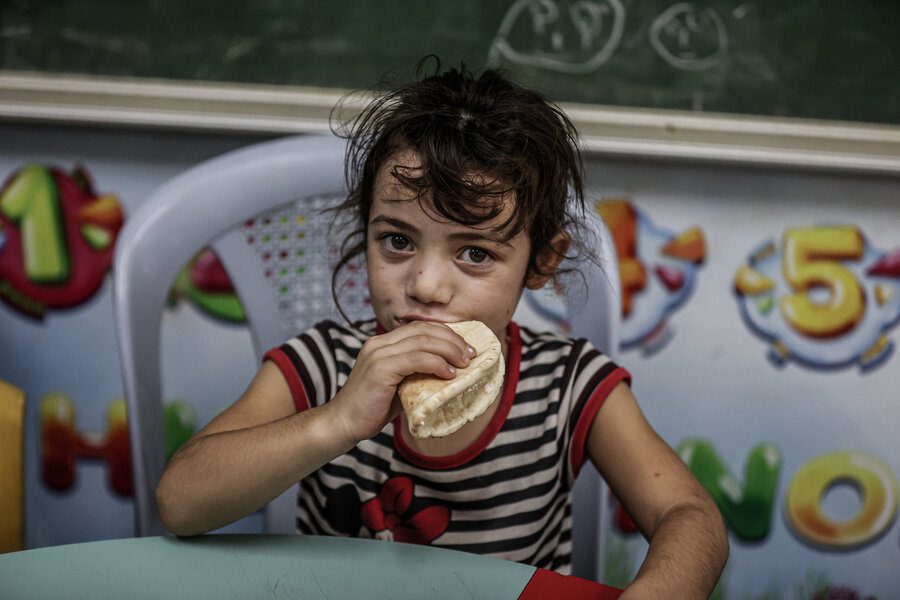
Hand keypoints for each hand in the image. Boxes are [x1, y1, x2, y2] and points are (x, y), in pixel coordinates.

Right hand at [330, 321, 474, 444]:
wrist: (344, 423)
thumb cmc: (373, 408)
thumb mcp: (400, 385)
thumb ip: (418, 373)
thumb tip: (450, 372)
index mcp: (383, 343)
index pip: (420, 328)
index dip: (446, 334)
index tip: (465, 348)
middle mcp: (379, 343)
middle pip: (424, 330)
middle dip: (452, 340)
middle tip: (471, 354)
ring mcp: (378, 354)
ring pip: (423, 341)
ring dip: (449, 350)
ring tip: (465, 363)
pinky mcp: (380, 369)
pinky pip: (417, 359)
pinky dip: (437, 364)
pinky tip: (449, 374)